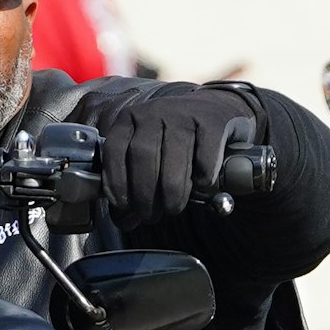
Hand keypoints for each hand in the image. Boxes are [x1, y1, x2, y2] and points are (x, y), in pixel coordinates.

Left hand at [68, 80, 255, 235]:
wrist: (215, 109)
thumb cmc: (174, 142)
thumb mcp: (147, 154)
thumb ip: (133, 184)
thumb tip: (125, 221)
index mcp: (129, 119)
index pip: (114, 150)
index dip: (115, 182)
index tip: (123, 207)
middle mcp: (154, 112)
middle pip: (143, 155)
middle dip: (144, 194)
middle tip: (151, 216)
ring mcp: (184, 113)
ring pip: (173, 157)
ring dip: (172, 191)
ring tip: (173, 208)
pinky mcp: (213, 121)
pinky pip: (204, 156)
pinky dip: (202, 177)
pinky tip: (200, 185)